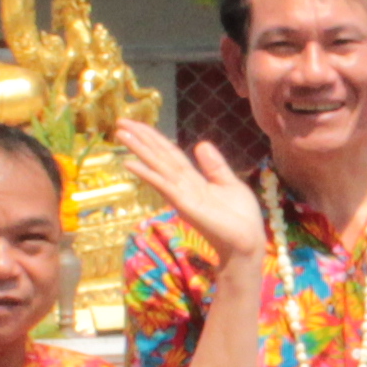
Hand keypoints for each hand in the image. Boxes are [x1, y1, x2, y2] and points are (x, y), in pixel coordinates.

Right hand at [108, 114, 267, 262]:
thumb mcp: (229, 184)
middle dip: (140, 139)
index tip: (136, 124)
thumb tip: (201, 143)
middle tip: (119, 122)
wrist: (247, 244)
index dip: (154, 138)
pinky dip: (147, 174)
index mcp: (192, 180)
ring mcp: (181, 196)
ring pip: (157, 167)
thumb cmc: (239, 218)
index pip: (169, 154)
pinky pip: (164, 186)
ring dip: (139, 150)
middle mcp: (182, 186)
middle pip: (159, 157)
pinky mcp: (185, 206)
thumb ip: (214, 166)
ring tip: (120, 134)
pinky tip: (130, 163)